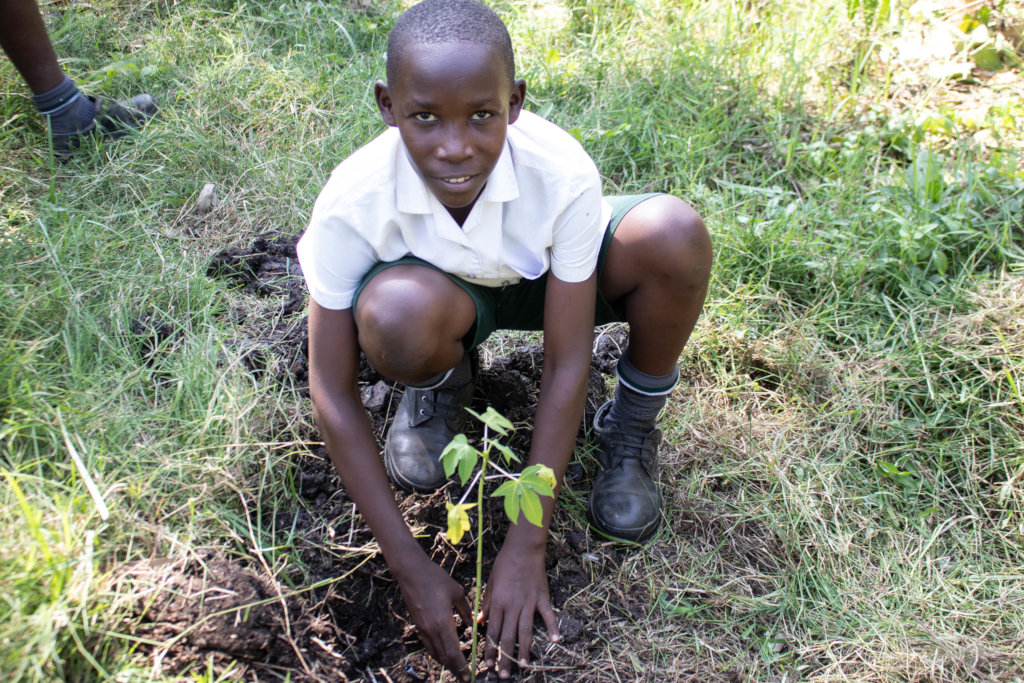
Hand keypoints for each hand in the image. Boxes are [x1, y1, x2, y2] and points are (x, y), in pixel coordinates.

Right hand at [395, 556, 472, 680]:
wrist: (411, 572)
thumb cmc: (435, 578)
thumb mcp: (457, 592)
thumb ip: (466, 610)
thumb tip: (473, 623)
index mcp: (443, 623)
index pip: (453, 652)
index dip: (461, 667)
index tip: (469, 677)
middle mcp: (431, 630)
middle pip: (444, 657)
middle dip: (455, 670)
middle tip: (464, 678)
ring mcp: (422, 628)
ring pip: (435, 653)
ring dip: (446, 662)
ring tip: (456, 669)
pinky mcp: (417, 624)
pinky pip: (428, 645)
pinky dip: (437, 652)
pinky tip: (443, 652)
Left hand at [480, 542, 559, 678]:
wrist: (523, 549)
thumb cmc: (504, 564)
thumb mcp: (490, 584)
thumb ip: (486, 605)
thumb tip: (479, 622)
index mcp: (498, 602)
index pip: (492, 631)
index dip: (490, 649)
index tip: (488, 664)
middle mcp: (513, 606)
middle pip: (508, 636)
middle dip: (504, 657)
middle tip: (503, 675)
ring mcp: (529, 602)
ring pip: (526, 631)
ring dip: (524, 650)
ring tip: (523, 666)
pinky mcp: (542, 597)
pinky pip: (548, 615)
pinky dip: (553, 627)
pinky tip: (556, 640)